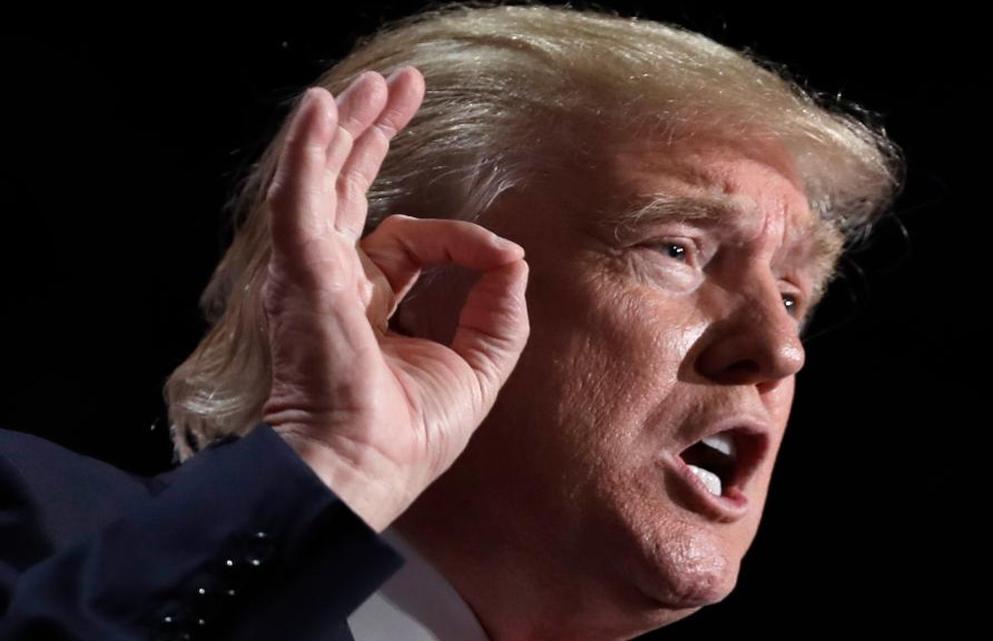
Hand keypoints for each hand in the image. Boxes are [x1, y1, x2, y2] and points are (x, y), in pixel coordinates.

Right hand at [259, 68, 529, 530]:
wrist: (358, 468)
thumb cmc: (404, 437)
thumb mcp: (477, 367)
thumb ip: (499, 309)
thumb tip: (513, 253)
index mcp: (368, 304)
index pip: (405, 241)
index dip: (456, 237)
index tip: (493, 252)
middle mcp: (333, 281)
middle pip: (351, 190)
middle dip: (374, 136)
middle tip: (398, 88)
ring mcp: (311, 272)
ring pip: (324, 180)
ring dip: (346, 127)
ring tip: (371, 85)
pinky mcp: (301, 269)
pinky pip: (301, 195)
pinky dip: (308, 149)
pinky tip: (321, 107)